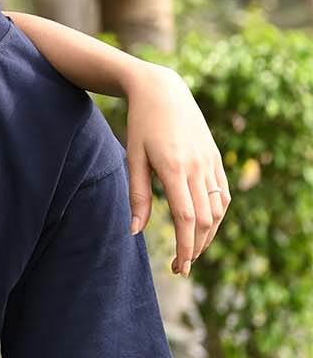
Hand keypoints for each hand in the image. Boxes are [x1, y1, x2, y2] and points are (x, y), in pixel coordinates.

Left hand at [124, 66, 229, 274]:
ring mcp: (210, 162)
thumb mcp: (133, 157)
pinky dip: (218, 215)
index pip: (187, 219)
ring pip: (218, 209)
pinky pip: (224, 193)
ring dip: (208, 235)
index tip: (178, 267)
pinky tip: (205, 227)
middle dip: (195, 248)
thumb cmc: (141, 124)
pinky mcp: (216, 157)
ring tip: (191, 251)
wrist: (162, 90)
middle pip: (205, 220)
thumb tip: (135, 231)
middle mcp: (197, 167)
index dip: (185, 247)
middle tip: (181, 267)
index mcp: (174, 168)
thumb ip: (137, 195)